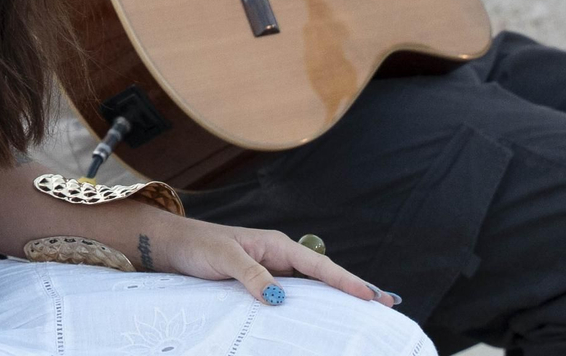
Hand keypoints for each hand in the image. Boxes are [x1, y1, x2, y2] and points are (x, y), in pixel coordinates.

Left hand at [151, 216, 398, 308]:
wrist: (178, 248)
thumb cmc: (200, 247)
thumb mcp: (225, 258)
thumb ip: (252, 275)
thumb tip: (278, 297)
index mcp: (277, 245)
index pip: (319, 266)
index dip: (346, 281)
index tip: (370, 296)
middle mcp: (281, 258)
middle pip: (325, 277)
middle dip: (355, 289)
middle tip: (387, 304)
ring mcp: (274, 271)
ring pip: (313, 288)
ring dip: (337, 299)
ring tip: (367, 312)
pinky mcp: (264, 284)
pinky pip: (295, 297)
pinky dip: (313, 306)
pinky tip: (324, 319)